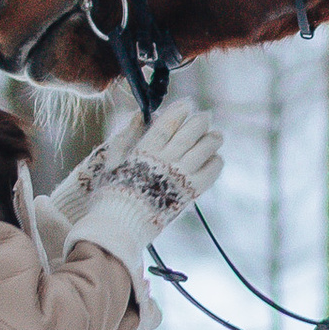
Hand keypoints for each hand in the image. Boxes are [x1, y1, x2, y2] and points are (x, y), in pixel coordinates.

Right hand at [87, 93, 223, 225]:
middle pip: (189, 134)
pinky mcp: (189, 194)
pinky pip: (209, 174)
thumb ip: (128, 136)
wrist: (120, 224)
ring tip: (216, 136)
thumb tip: (140, 115)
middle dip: (199, 123)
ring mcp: (179, 178)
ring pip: (203, 151)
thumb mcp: (113, 160)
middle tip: (206, 117)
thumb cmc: (112, 192)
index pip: (167, 124)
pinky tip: (215, 158)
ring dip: (212, 140)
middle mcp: (164, 161)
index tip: (187, 104)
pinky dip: (215, 163)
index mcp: (144, 151)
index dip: (179, 111)